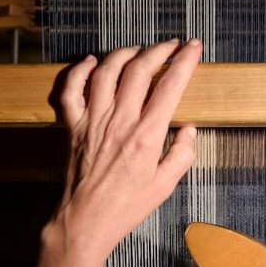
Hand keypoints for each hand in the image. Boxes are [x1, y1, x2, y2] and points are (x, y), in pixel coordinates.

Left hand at [44, 39, 199, 266]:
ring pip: (106, 71)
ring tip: (138, 50)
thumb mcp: (165, 186)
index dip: (185, 62)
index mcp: (147, 135)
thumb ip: (182, 154)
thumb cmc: (127, 207)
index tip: (193, 48)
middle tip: (171, 46)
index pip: (170, 86)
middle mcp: (119, 121)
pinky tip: (92, 62)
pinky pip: (71, 90)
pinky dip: (80, 70)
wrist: (86, 221)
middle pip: (139, 70)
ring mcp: (93, 121)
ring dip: (124, 54)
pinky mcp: (73, 126)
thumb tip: (189, 130)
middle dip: (158, 51)